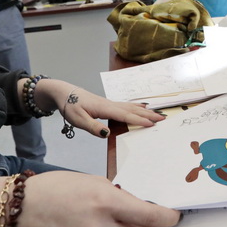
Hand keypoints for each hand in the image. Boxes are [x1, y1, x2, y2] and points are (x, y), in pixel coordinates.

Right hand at [20, 172, 180, 226]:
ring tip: (98, 219)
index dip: (167, 217)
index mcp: (105, 202)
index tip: (173, 216)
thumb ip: (116, 196)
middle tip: (138, 218)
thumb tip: (138, 205)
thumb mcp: (90, 182)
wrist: (17, 211)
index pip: (150, 216)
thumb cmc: (53, 189)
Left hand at [35, 79, 164, 136]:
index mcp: (105, 108)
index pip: (125, 116)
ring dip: (144, 111)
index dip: (139, 120)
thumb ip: (93, 127)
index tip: (152, 124)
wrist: (64, 92)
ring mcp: (109, 103)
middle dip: (148, 115)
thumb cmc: (69, 106)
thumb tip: (108, 134)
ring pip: (130, 107)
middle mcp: (110, 104)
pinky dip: (136, 107)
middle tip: (163, 118)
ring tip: (157, 113)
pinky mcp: (107, 104)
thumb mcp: (77, 119)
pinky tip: (140, 108)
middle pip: (132, 110)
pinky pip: (126, 106)